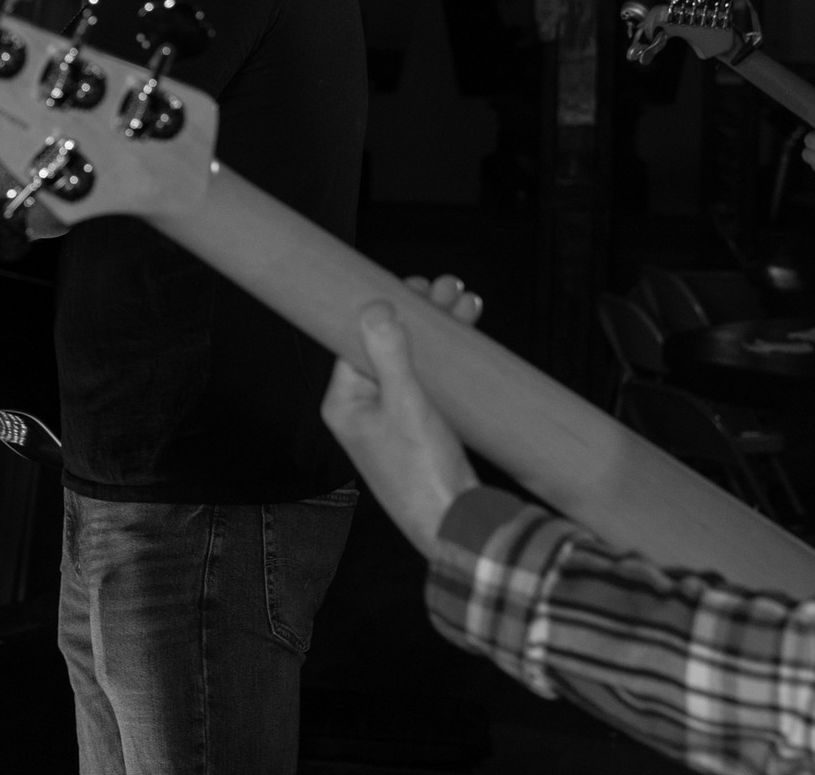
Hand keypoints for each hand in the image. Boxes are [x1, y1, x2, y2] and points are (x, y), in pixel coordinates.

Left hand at [319, 283, 483, 558]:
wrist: (457, 527)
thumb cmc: (424, 476)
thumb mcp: (407, 406)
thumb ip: (390, 355)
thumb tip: (375, 308)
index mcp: (346, 403)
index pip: (358, 338)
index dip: (386, 307)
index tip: (414, 286)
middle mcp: (364, 409)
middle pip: (387, 344)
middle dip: (421, 314)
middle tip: (448, 288)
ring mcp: (391, 418)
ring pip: (412, 358)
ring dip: (438, 331)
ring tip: (467, 303)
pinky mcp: (418, 428)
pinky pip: (429, 379)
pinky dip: (447, 357)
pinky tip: (468, 334)